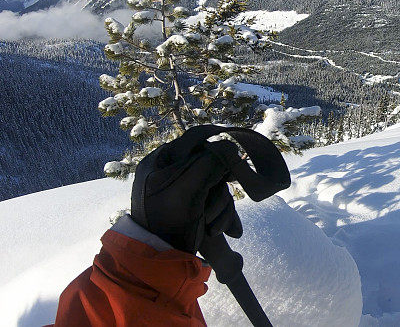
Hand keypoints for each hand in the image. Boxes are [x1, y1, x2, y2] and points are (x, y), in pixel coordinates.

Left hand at [131, 125, 242, 253]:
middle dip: (220, 191)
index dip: (220, 142)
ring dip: (222, 208)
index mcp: (161, 160)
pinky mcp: (191, 206)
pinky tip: (230, 233)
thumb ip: (211, 161)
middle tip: (212, 209)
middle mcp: (170, 171)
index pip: (196, 138)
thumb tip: (231, 146)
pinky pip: (216, 202)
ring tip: (214, 230)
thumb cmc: (168, 222)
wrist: (160, 261)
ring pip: (217, 186)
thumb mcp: (189, 188)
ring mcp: (181, 190)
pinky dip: (223, 216)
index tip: (239, 151)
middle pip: (212, 166)